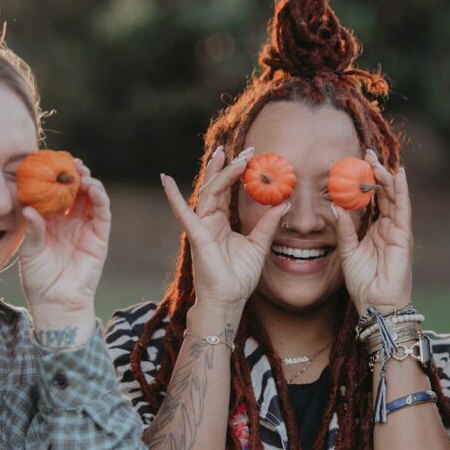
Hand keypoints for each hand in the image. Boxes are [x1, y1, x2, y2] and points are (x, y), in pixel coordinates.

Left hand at [19, 159, 109, 322]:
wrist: (56, 304)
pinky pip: (102, 214)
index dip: (52, 178)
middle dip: (72, 175)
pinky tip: (94, 188)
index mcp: (49, 222)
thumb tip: (27, 208)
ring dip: (88, 182)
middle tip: (67, 161)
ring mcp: (85, 229)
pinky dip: (100, 199)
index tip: (46, 161)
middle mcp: (68, 222)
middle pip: (74, 192)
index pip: (52, 194)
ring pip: (90, 199)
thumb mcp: (29, 253)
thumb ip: (32, 230)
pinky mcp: (99, 238)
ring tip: (82, 172)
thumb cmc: (38, 280)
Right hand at [162, 146, 288, 318]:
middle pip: (215, 186)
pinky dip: (173, 196)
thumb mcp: (259, 245)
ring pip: (208, 193)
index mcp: (221, 223)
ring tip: (227, 154)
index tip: (251, 155)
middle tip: (244, 148)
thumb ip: (268, 223)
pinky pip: (184, 213)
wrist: (228, 301)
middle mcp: (209, 222)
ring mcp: (201, 227)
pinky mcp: (197, 236)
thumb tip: (283, 203)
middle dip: (228, 166)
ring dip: (217, 173)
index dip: (237, 172)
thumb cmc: (239, 278)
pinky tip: (165, 179)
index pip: (227, 191)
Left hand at [330, 150, 412, 314]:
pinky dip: (401, 191)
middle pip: (384, 193)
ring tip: (377, 161)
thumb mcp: (347, 251)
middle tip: (367, 153)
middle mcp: (389, 227)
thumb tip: (334, 206)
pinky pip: (403, 209)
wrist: (376, 304)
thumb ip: (343, 228)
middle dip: (377, 172)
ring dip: (387, 178)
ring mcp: (398, 230)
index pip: (373, 199)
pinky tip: (398, 175)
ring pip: (394, 197)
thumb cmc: (363, 282)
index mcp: (376, 230)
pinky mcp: (404, 236)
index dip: (366, 181)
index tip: (357, 162)